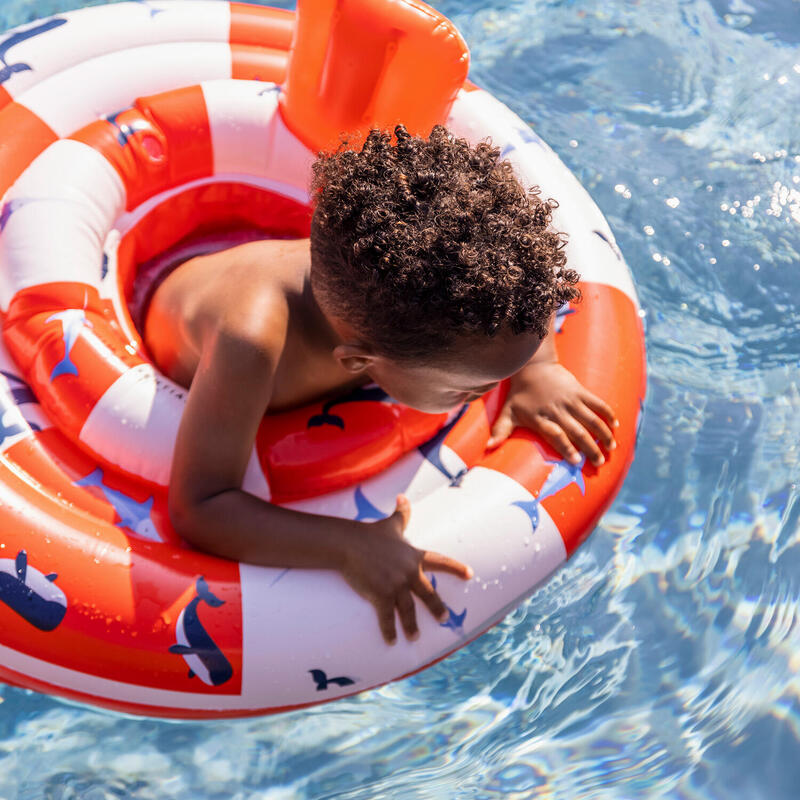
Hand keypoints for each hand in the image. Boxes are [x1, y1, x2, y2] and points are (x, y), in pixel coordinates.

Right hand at [341, 495, 472, 644]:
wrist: (348, 543)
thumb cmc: (369, 533)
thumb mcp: (390, 524)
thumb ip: (401, 513)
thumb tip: (402, 497)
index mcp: (414, 556)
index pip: (441, 562)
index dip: (456, 568)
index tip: (470, 574)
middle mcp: (409, 572)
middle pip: (428, 593)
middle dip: (436, 607)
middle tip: (444, 618)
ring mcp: (396, 585)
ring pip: (408, 610)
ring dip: (412, 625)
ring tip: (415, 638)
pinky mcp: (381, 596)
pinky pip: (387, 618)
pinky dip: (389, 631)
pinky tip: (391, 641)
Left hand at [487, 361, 617, 466]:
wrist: (532, 366)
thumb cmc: (519, 394)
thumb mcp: (508, 413)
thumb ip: (500, 431)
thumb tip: (487, 448)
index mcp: (541, 418)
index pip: (556, 435)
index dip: (566, 448)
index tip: (575, 462)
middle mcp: (557, 410)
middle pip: (577, 431)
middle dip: (590, 448)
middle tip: (599, 463)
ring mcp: (570, 400)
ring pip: (591, 419)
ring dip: (603, 434)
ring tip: (611, 448)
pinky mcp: (580, 391)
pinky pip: (597, 403)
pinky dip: (608, 413)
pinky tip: (616, 425)